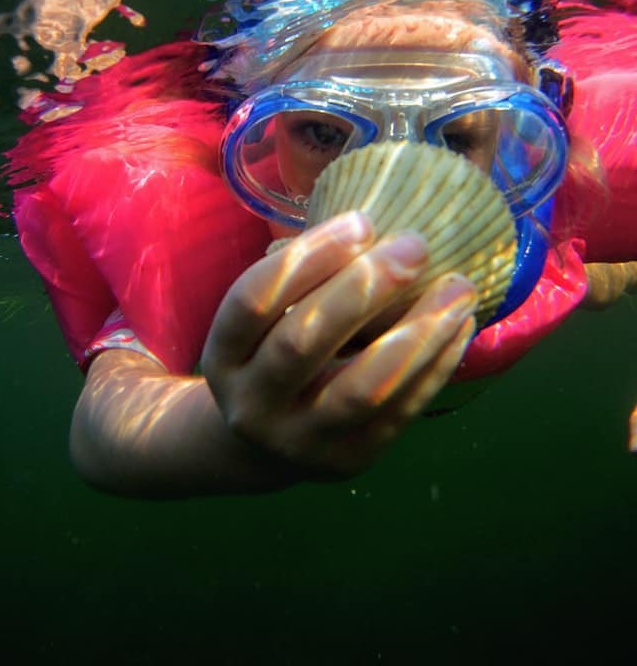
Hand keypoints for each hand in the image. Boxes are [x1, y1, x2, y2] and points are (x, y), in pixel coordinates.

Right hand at [202, 211, 477, 478]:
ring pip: (362, 387)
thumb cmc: (274, 354)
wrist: (266, 443)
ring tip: (459, 288)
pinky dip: (436, 364)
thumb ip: (303, 282)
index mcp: (223, 356)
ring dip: (417, 332)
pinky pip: (400, 411)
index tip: (363, 221)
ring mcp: (299, 442)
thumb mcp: (265, 323)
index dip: (308, 257)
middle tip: (416, 246)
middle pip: (303, 341)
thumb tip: (378, 230)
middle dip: (364, 287)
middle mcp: (251, 404)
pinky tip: (459, 325)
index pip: (254, 300)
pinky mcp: (350, 461)